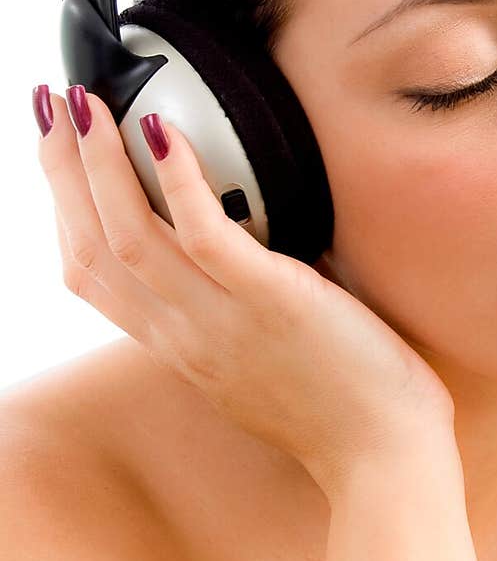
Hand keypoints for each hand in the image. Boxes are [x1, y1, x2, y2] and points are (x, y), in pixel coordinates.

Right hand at [34, 86, 455, 497]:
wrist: (384, 456)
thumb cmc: (342, 407)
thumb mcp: (260, 361)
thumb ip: (232, 313)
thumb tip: (239, 255)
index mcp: (180, 346)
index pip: (93, 276)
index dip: (66, 211)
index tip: (59, 158)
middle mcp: (184, 335)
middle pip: (92, 248)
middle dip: (62, 171)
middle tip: (48, 107)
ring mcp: (222, 320)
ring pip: (130, 236)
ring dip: (98, 162)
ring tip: (84, 104)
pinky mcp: (272, 301)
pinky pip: (205, 236)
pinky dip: (178, 181)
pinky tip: (164, 132)